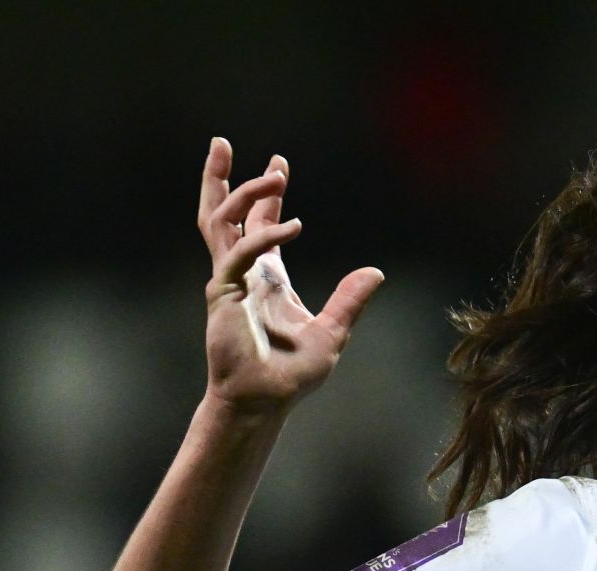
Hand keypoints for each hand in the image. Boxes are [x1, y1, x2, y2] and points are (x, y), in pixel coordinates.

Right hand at [197, 138, 383, 414]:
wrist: (263, 400)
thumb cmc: (290, 374)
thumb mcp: (332, 332)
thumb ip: (351, 300)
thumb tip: (375, 272)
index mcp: (266, 278)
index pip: (260, 226)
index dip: (268, 197)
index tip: (279, 167)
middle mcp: (244, 273)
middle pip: (223, 214)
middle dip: (226, 179)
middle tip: (223, 144)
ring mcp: (229, 280)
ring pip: (220, 222)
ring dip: (241, 192)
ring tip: (273, 173)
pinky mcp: (223, 292)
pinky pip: (241, 253)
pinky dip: (265, 236)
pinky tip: (293, 226)